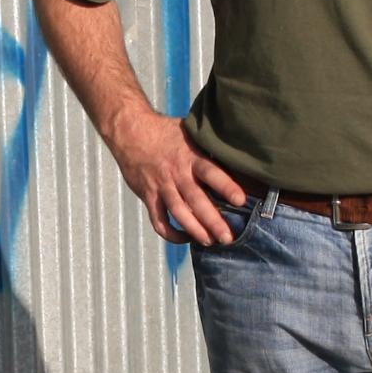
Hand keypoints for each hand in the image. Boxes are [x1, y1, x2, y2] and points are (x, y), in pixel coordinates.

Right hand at [108, 109, 246, 244]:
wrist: (130, 132)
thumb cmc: (164, 131)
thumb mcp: (189, 132)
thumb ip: (207, 145)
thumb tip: (234, 150)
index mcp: (190, 157)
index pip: (211, 173)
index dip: (226, 186)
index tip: (241, 200)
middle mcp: (177, 174)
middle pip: (196, 200)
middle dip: (213, 220)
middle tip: (227, 237)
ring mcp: (161, 186)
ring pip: (178, 212)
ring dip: (194, 230)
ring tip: (209, 241)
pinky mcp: (148, 196)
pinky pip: (159, 220)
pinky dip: (170, 233)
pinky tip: (184, 238)